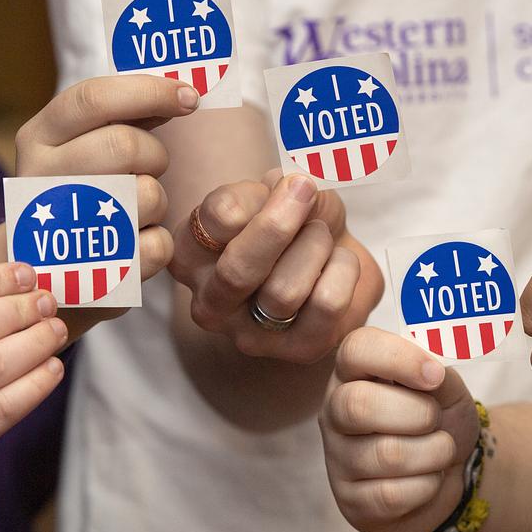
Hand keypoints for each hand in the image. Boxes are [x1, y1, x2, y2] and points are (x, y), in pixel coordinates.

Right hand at [0, 75, 196, 335]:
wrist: (42, 273)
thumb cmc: (76, 193)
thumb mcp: (79, 144)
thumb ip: (122, 114)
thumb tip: (182, 92)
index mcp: (38, 137)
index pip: (94, 98)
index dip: (150, 91)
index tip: (189, 97)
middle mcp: (42, 179)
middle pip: (126, 145)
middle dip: (154, 154)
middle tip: (148, 167)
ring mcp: (63, 228)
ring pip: (148, 194)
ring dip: (156, 200)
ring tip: (133, 208)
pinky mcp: (94, 273)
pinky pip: (158, 243)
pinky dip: (159, 240)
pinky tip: (136, 240)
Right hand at [170, 169, 382, 364]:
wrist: (332, 262)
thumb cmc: (294, 224)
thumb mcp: (279, 192)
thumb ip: (276, 188)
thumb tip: (293, 191)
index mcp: (189, 254)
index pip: (215, 220)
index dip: (256, 195)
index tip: (286, 182)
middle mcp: (208, 302)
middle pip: (238, 270)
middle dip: (280, 226)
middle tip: (306, 193)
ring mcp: (249, 335)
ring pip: (284, 292)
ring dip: (315, 247)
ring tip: (321, 236)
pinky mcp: (298, 350)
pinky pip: (327, 304)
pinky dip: (342, 269)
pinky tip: (338, 263)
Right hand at [320, 327, 477, 531]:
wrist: (449, 473)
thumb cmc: (440, 419)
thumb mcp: (446, 387)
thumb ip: (438, 372)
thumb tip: (431, 370)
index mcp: (354, 371)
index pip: (356, 349)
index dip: (398, 358)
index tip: (435, 375)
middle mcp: (335, 411)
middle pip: (358, 404)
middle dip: (417, 413)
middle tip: (436, 419)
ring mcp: (338, 458)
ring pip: (386, 455)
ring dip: (433, 452)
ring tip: (440, 450)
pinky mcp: (350, 500)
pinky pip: (392, 495)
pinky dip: (427, 486)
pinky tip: (427, 479)